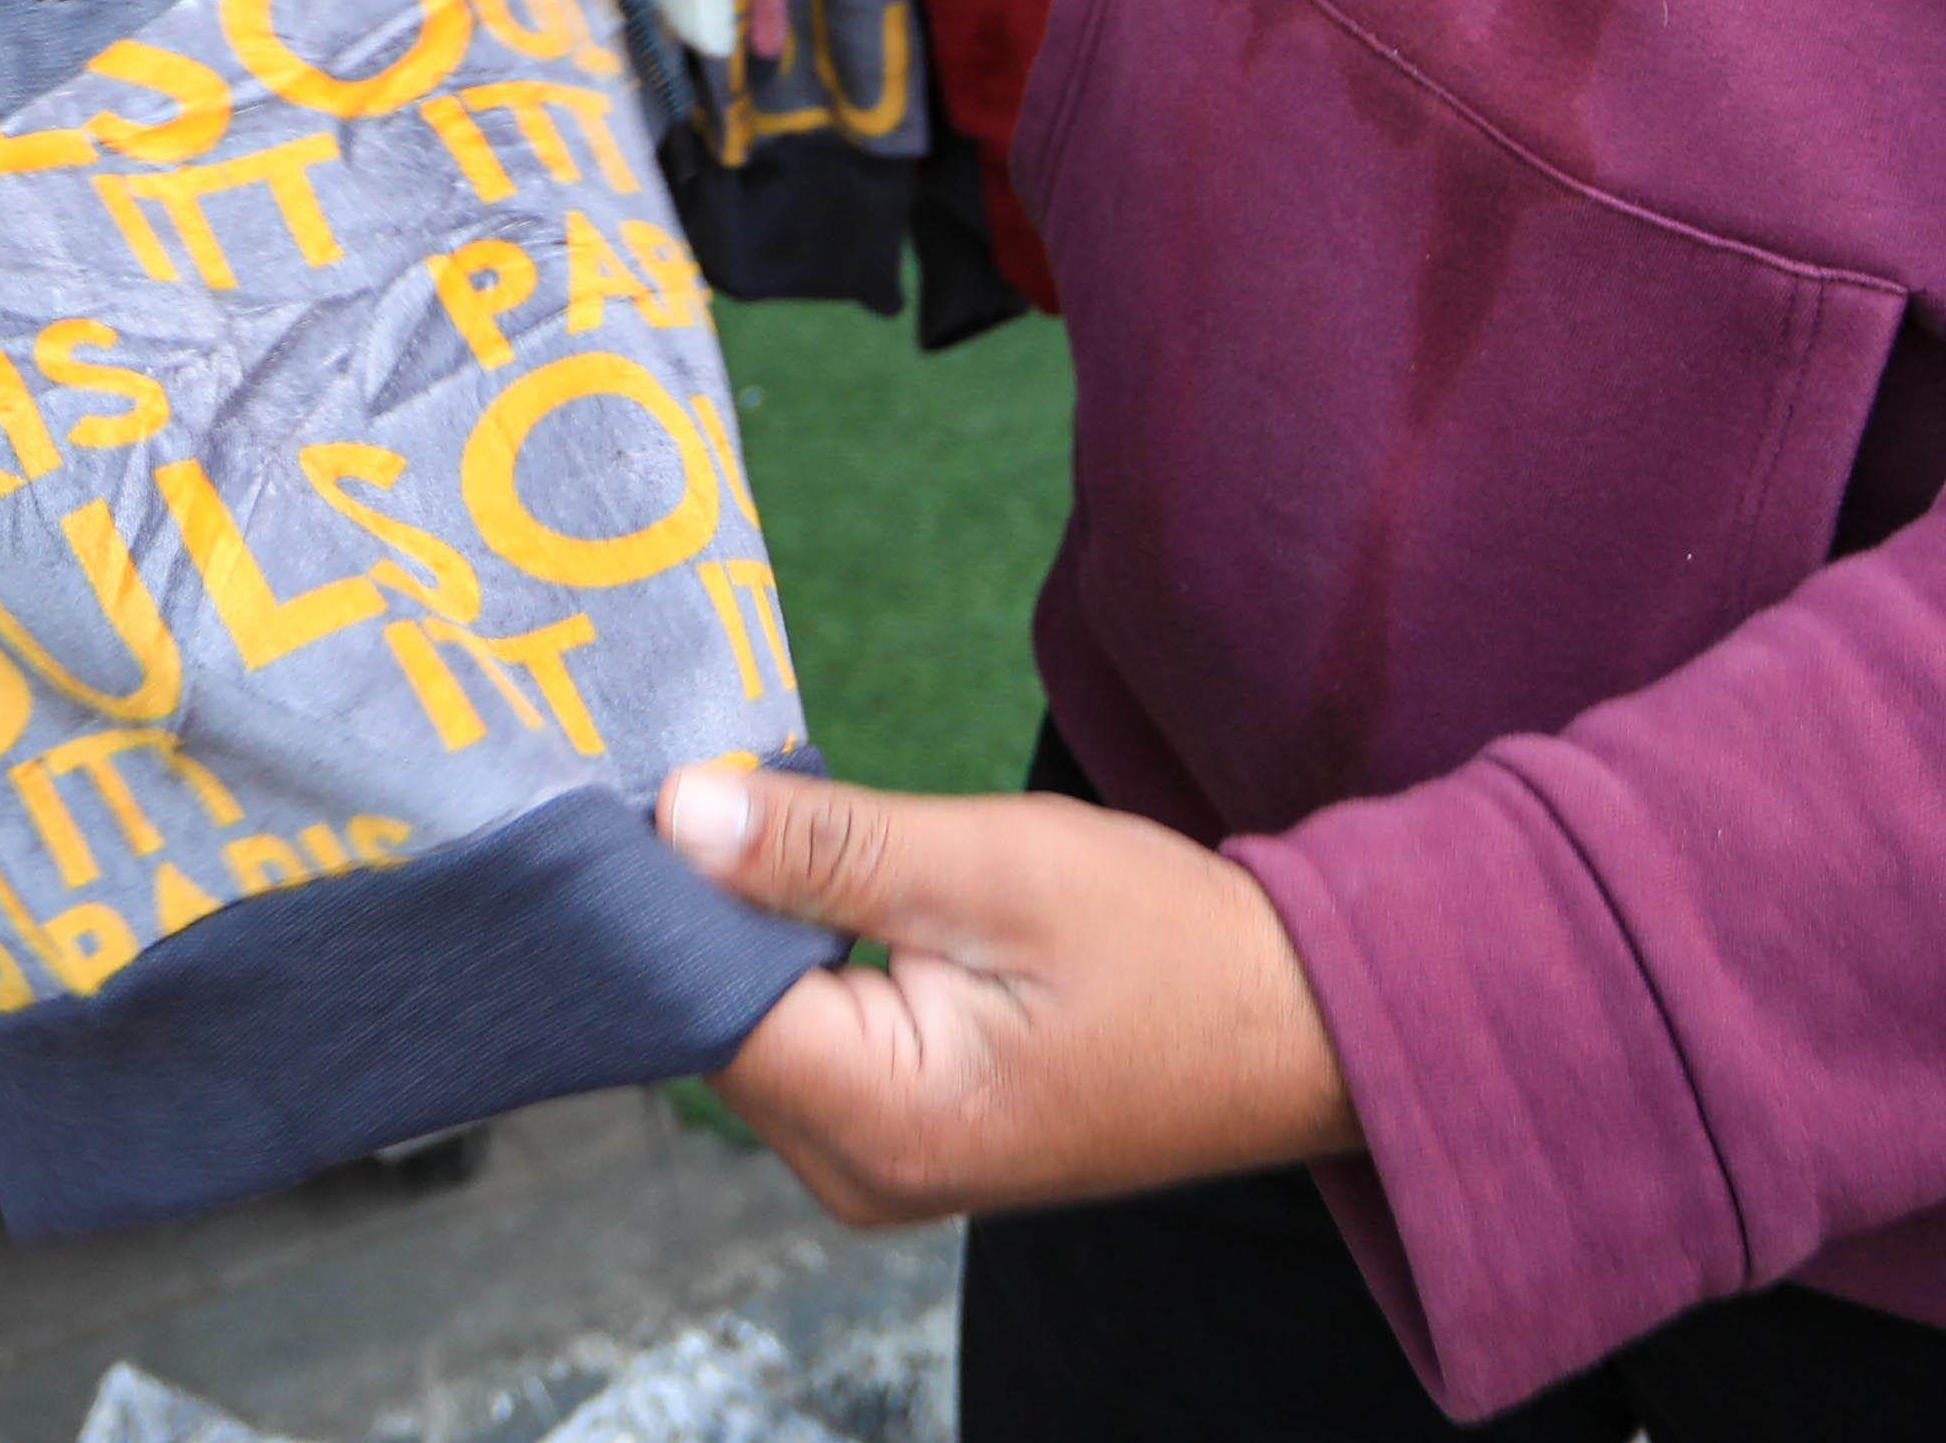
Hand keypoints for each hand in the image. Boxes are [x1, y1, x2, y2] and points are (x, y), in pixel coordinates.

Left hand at [656, 763, 1360, 1225]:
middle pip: (710, 1014)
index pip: (695, 996)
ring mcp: (876, 1166)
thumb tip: (676, 816)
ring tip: (769, 814)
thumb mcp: (994, 866)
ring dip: (749, 921)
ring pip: (749, 1021)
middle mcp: (857, 1173)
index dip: (662, 886)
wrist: (1297, 1028)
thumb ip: (825, 847)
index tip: (648, 779)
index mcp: (878, 1122)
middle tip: (716, 771)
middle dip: (704, 899)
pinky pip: (798, 1035)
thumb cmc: (1173, 948)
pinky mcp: (897, 1135)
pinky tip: (811, 881)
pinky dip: (791, 954)